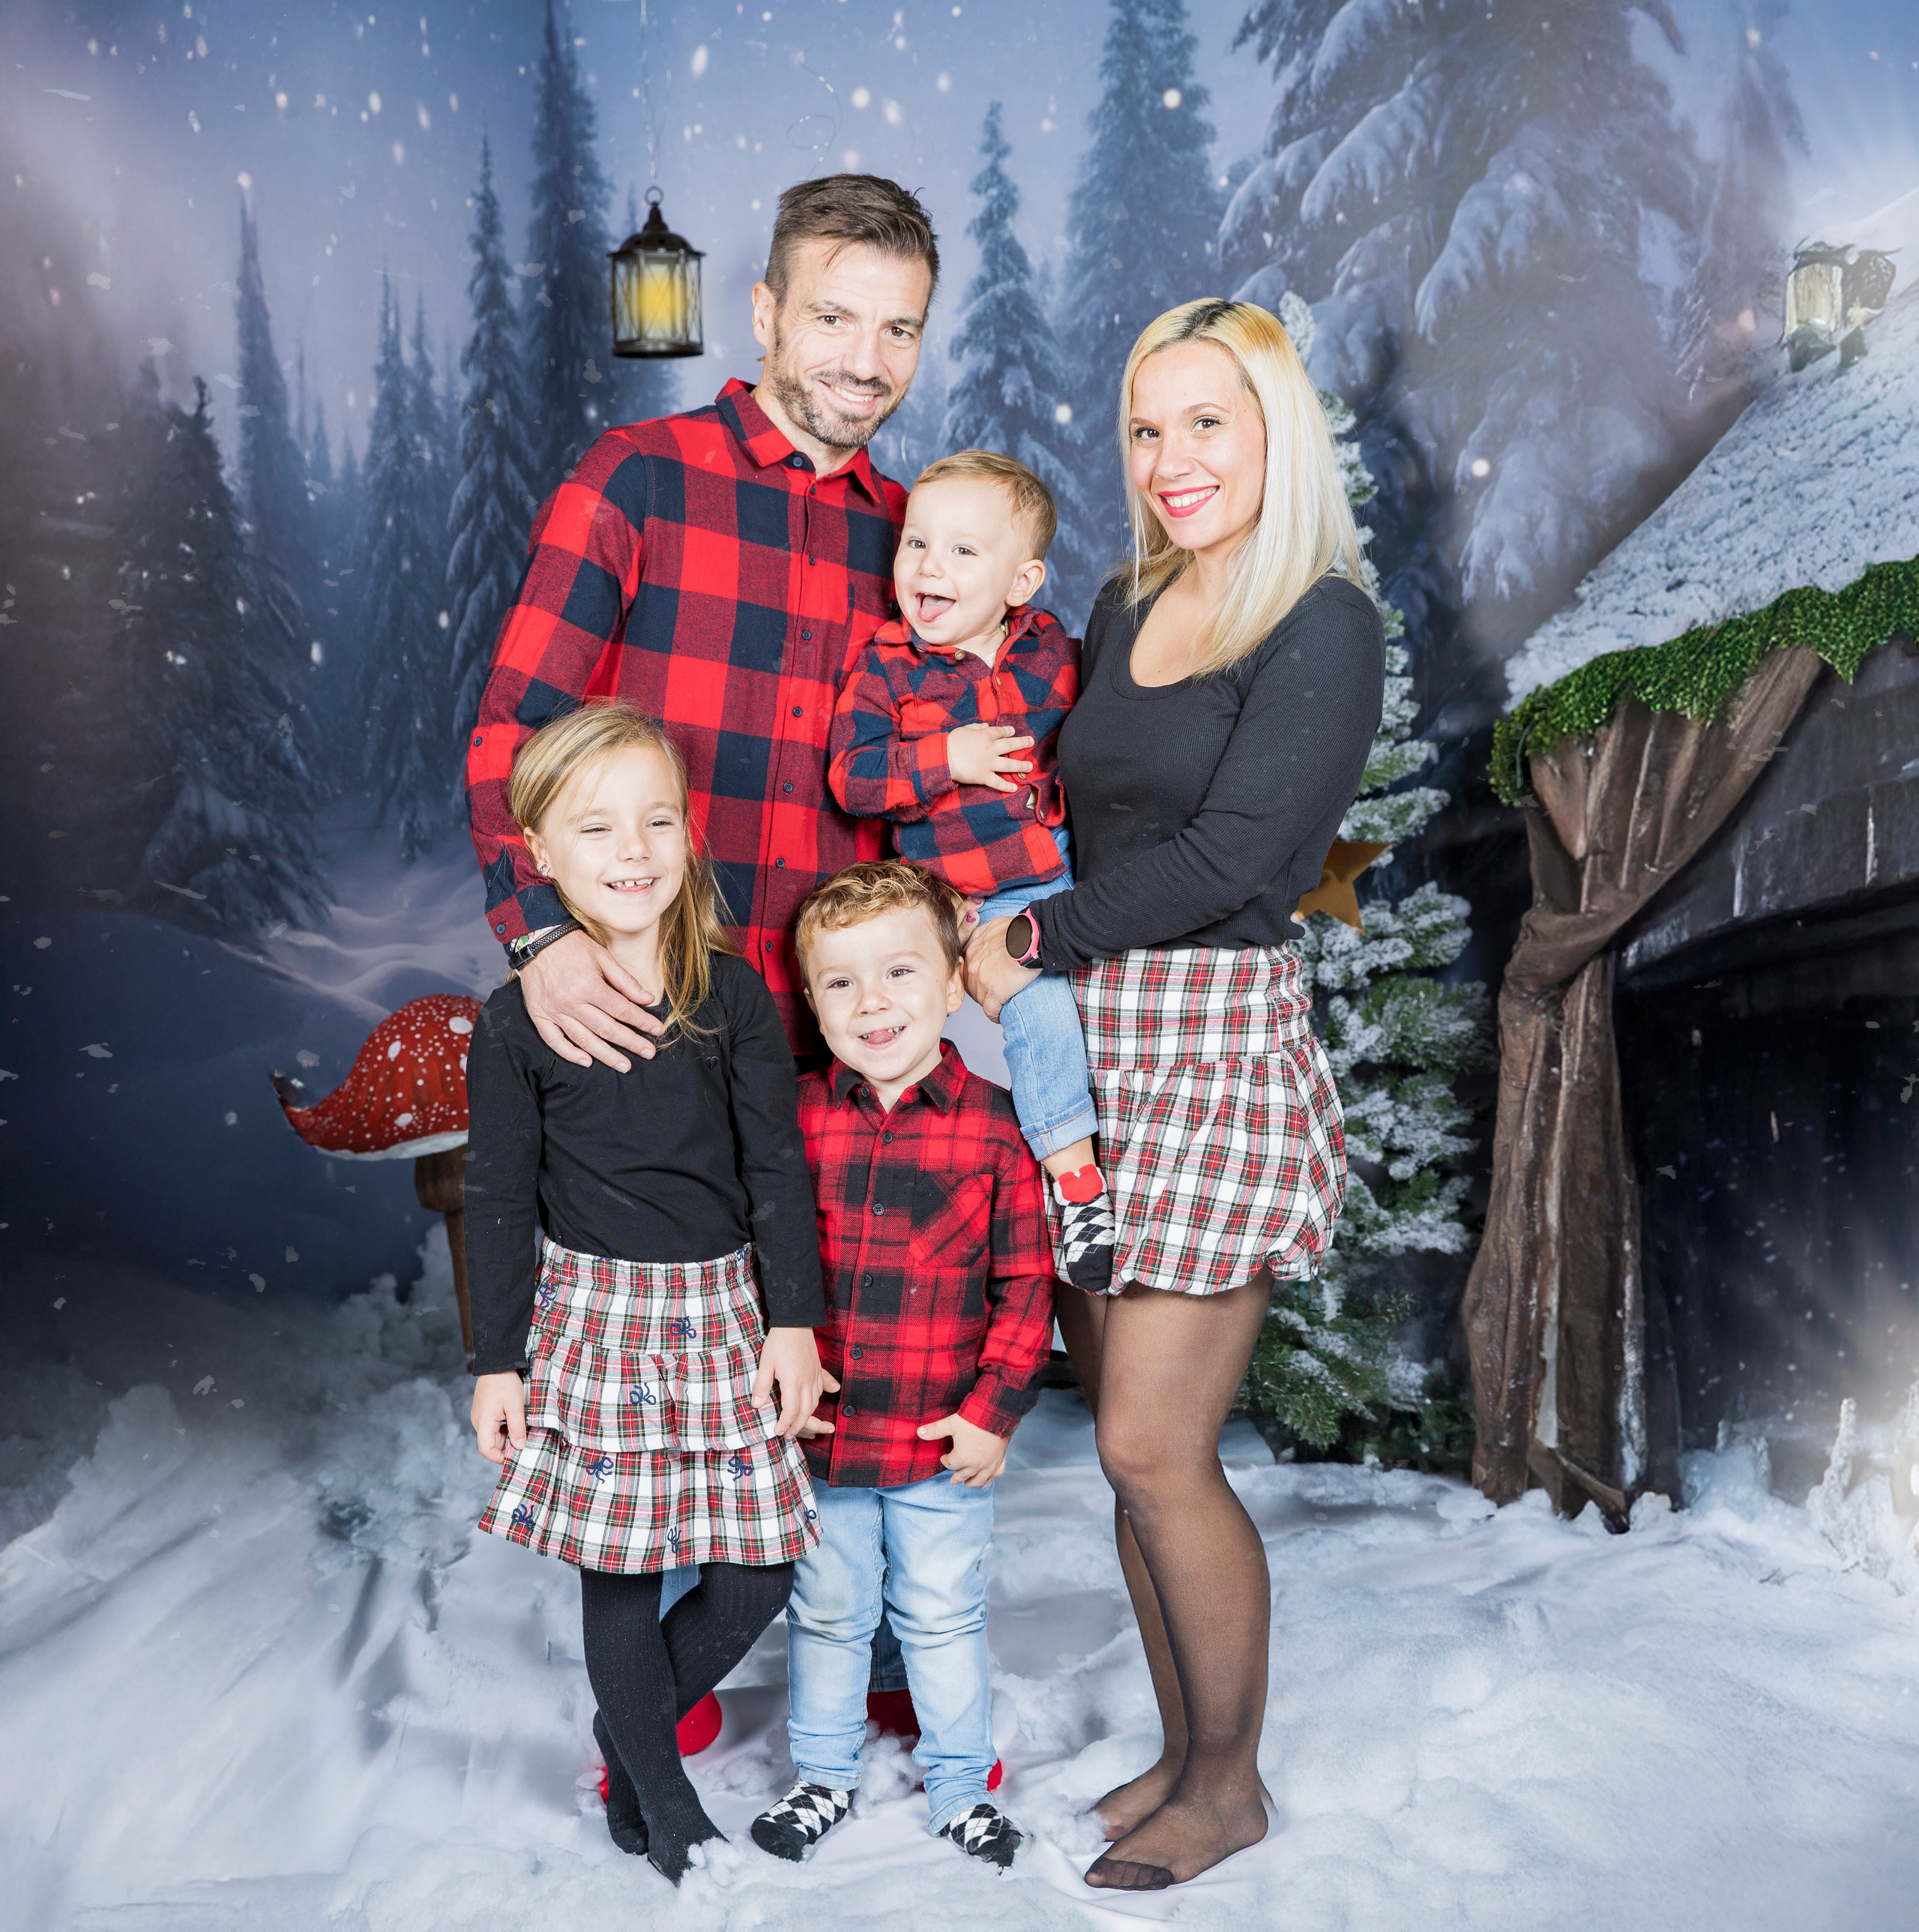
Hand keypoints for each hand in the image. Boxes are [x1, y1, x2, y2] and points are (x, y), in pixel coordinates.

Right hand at [472, 1371, 527, 1464]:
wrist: (496, 1363)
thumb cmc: (506, 1383)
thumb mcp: (515, 1406)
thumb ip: (517, 1428)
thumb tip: (519, 1447)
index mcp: (483, 1422)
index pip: (486, 1450)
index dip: (499, 1457)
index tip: (515, 1456)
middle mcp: (478, 1422)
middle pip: (490, 1444)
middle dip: (506, 1446)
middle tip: (523, 1441)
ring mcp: (480, 1416)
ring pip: (492, 1436)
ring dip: (506, 1437)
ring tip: (520, 1429)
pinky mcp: (483, 1412)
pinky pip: (492, 1427)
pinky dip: (503, 1429)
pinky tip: (514, 1421)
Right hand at [518, 928, 664, 1070]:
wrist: (536, 940)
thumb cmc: (572, 947)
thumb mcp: (603, 957)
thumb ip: (625, 980)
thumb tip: (647, 999)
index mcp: (589, 986)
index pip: (622, 1010)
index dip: (641, 1021)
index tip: (656, 1030)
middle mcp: (571, 1002)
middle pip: (606, 1029)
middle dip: (631, 1043)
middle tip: (648, 1052)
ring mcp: (554, 1011)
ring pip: (584, 1040)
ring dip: (606, 1056)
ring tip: (624, 1066)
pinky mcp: (539, 1016)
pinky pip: (554, 1041)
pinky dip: (570, 1053)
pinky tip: (587, 1061)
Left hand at [754, 1327, 836, 1440]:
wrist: (795, 1321)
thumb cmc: (778, 1342)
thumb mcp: (765, 1363)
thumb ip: (762, 1385)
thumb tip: (757, 1405)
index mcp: (793, 1381)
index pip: (791, 1411)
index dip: (785, 1424)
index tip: (778, 1431)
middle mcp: (807, 1381)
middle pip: (806, 1411)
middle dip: (798, 1426)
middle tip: (788, 1434)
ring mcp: (814, 1375)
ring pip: (815, 1402)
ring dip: (807, 1415)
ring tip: (798, 1423)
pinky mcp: (818, 1368)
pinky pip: (820, 1390)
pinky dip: (816, 1401)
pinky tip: (812, 1403)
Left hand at [916, 1412, 1008, 1486]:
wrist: (997, 1415)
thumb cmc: (973, 1419)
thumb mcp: (950, 1423)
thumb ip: (935, 1430)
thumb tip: (918, 1432)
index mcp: (962, 1457)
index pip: (950, 1464)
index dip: (945, 1461)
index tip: (944, 1457)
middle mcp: (975, 1465)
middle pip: (963, 1476)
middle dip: (957, 1478)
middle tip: (953, 1481)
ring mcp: (989, 1464)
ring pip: (979, 1480)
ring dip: (972, 1482)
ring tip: (968, 1484)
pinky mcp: (1000, 1460)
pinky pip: (995, 1474)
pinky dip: (990, 1477)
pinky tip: (988, 1478)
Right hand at [947, 722, 1034, 791]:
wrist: (943, 758)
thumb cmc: (952, 742)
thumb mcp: (964, 729)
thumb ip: (976, 727)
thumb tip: (986, 726)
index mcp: (985, 736)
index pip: (1000, 732)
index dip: (1008, 731)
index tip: (1013, 731)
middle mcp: (991, 749)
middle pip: (1010, 745)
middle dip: (1022, 743)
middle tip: (1031, 742)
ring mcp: (989, 764)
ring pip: (1009, 765)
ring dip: (1021, 765)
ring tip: (1030, 766)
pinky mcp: (984, 777)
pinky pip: (998, 783)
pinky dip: (1007, 786)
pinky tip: (1015, 788)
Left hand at [962, 915, 1038, 1022]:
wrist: (1030, 937)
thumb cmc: (1018, 930)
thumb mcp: (994, 925)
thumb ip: (983, 933)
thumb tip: (983, 939)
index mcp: (973, 951)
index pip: (968, 971)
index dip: (976, 978)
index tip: (985, 981)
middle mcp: (973, 966)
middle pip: (971, 987)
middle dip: (981, 991)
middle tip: (993, 994)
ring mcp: (982, 980)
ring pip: (980, 999)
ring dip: (988, 1003)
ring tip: (998, 1004)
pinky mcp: (995, 992)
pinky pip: (990, 1011)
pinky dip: (994, 1015)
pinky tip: (999, 1016)